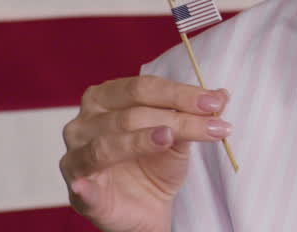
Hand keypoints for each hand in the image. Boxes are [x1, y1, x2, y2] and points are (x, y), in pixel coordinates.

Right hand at [58, 75, 233, 231]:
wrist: (149, 207)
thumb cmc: (156, 163)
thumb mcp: (179, 136)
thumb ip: (193, 115)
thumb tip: (221, 95)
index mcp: (105, 99)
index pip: (142, 88)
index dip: (179, 93)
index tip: (214, 102)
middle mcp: (84, 124)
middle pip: (130, 114)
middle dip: (174, 116)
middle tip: (212, 121)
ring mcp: (75, 157)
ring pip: (107, 144)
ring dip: (141, 140)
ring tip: (169, 137)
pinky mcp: (79, 193)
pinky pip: (80, 187)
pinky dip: (83, 187)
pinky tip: (86, 186)